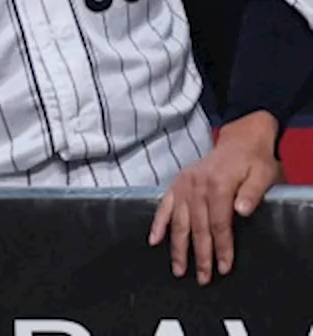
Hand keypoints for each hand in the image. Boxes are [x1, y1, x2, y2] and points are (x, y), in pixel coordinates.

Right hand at [148, 113, 282, 284]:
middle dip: (200, 255)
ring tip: (179, 269)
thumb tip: (242, 211)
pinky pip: (164, 205)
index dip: (222, 247)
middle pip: (198, 226)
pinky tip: (154, 240)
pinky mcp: (177, 184)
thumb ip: (253, 193)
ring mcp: (184, 184)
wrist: (239, 141)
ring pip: (179, 221)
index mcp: (218, 184)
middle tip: (203, 277)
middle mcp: (197, 185)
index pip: (219, 223)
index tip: (224, 267)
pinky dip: (158, 223)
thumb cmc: (253, 160)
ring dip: (178, 246)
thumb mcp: (263, 174)